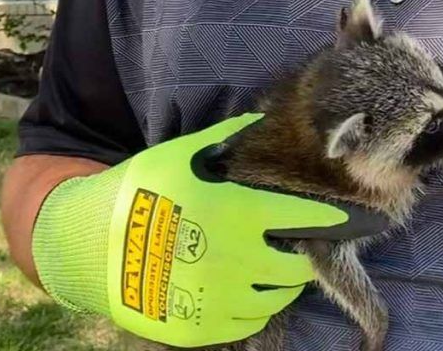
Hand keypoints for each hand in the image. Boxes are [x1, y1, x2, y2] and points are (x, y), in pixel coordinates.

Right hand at [31, 113, 350, 346]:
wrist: (92, 244)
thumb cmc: (144, 189)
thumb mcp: (185, 154)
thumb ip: (228, 137)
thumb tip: (260, 117)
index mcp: (238, 213)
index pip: (304, 218)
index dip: (332, 219)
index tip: (351, 217)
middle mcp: (236, 258)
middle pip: (296, 264)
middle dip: (305, 253)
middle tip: (305, 244)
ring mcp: (219, 297)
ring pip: (276, 296)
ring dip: (282, 281)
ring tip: (278, 265)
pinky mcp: (202, 326)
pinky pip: (247, 321)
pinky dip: (255, 304)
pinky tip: (248, 287)